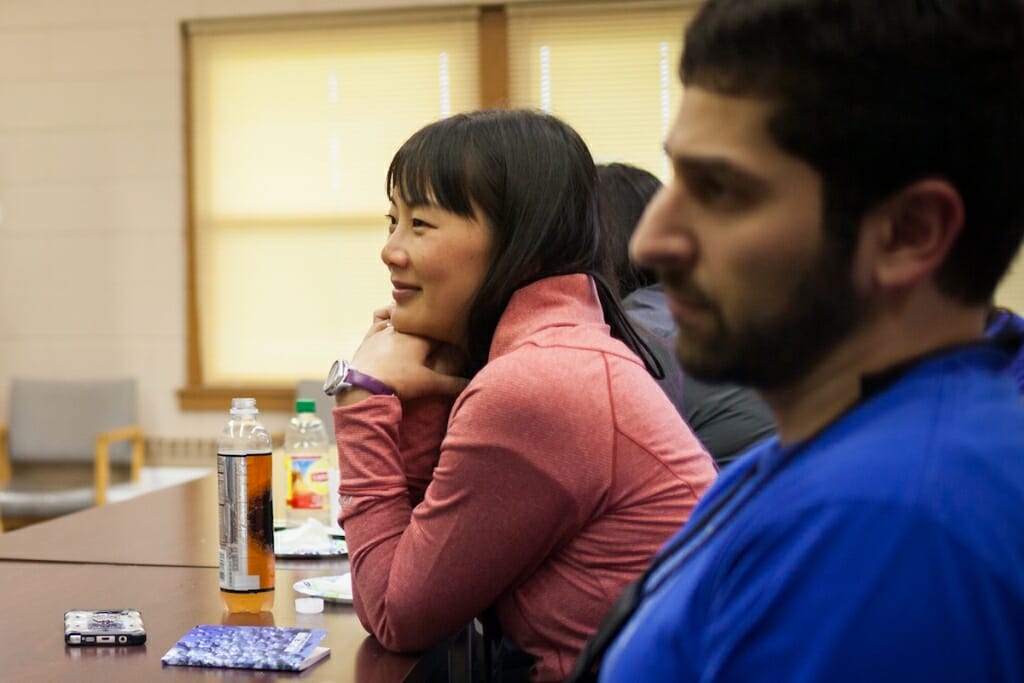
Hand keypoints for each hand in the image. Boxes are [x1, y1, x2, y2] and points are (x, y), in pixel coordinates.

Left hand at [348, 306, 468, 400]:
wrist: (364, 384)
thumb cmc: (399, 381)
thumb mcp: (429, 384)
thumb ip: (453, 383)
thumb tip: (472, 384)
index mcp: (421, 336)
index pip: (440, 328)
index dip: (448, 332)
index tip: (454, 334)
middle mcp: (404, 327)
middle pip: (421, 319)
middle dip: (428, 322)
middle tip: (436, 325)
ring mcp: (385, 329)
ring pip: (401, 314)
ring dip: (409, 317)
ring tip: (415, 322)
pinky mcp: (370, 336)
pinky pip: (380, 318)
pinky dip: (386, 317)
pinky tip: (389, 321)